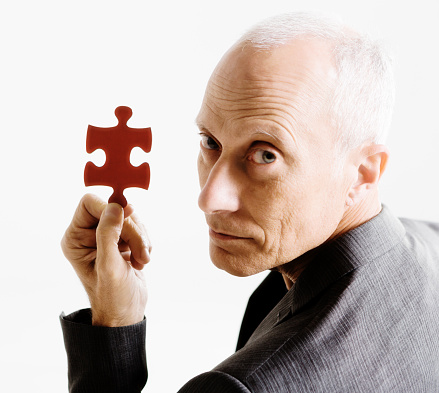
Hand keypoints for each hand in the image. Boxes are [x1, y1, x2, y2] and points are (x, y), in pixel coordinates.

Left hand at [61, 194, 150, 326]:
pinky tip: (141, 260)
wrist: (126, 312)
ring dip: (141, 238)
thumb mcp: (109, 266)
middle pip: (115, 209)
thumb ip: (108, 234)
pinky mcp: (122, 240)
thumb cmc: (112, 297)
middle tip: (140, 253)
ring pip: (130, 217)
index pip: (90, 203)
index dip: (111, 208)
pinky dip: (144, 242)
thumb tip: (116, 205)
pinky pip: (138, 227)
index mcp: (76, 238)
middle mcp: (88, 234)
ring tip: (141, 260)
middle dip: (132, 230)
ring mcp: (106, 236)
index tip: (128, 220)